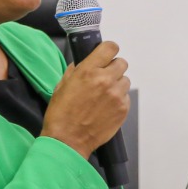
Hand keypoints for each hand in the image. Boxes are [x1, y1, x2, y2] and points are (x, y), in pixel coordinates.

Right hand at [42, 41, 129, 159]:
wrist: (68, 140)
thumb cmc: (61, 113)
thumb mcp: (62, 85)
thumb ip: (77, 69)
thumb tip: (86, 62)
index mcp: (89, 70)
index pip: (110, 47)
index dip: (109, 50)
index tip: (106, 55)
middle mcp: (106, 80)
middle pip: (122, 63)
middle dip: (113, 68)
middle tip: (103, 78)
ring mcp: (117, 95)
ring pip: (125, 80)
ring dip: (117, 84)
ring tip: (104, 95)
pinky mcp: (123, 109)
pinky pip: (126, 96)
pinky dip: (119, 99)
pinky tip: (106, 107)